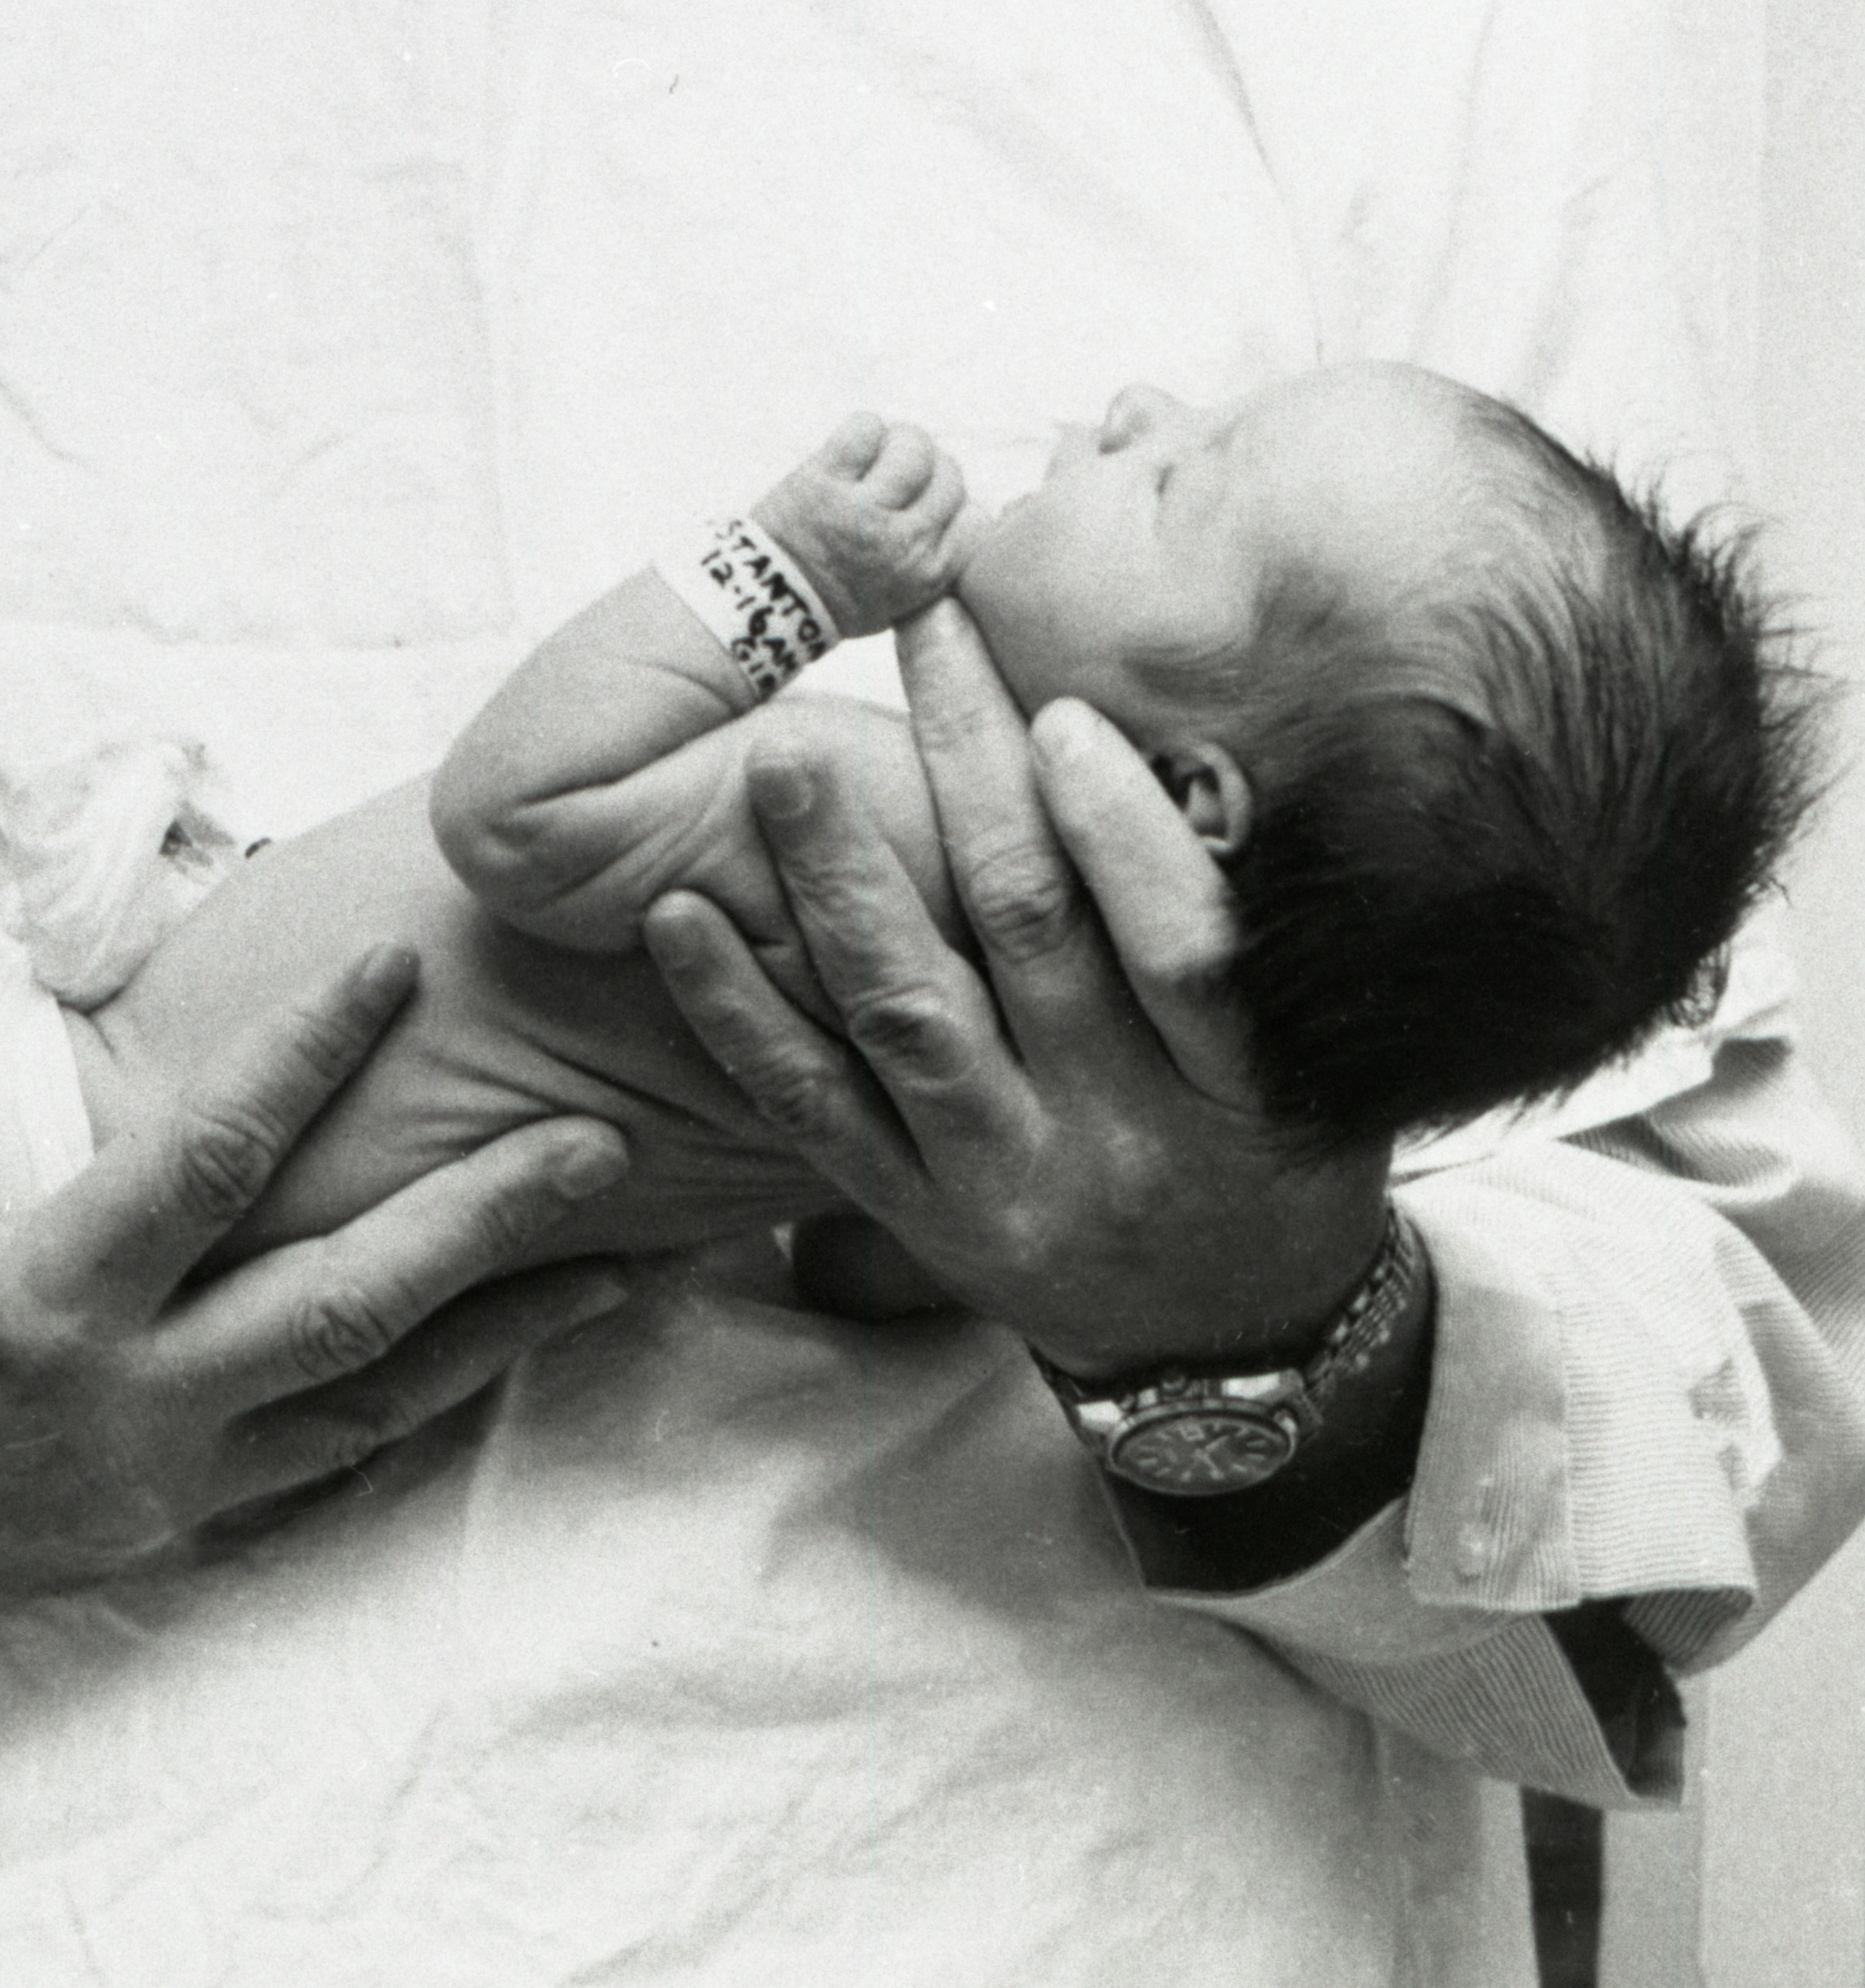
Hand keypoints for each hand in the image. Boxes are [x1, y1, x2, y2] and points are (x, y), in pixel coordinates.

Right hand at [0, 902, 632, 1644]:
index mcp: (34, 1295)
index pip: (214, 1160)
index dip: (314, 1054)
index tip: (402, 961)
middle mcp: (119, 1404)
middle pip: (348, 1305)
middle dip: (487, 1224)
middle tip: (604, 1140)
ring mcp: (150, 1485)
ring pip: (369, 1404)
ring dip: (500, 1328)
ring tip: (623, 1257)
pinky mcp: (156, 1534)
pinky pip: (324, 1462)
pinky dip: (422, 1400)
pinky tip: (503, 1346)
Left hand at [643, 604, 1390, 1376]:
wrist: (1231, 1351)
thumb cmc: (1272, 1158)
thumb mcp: (1308, 1060)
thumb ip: (1238, 931)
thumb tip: (1164, 739)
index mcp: (1240, 1089)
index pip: (1182, 940)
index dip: (1118, 825)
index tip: (1058, 706)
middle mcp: (1121, 1136)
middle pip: (1032, 932)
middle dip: (970, 769)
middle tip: (916, 635)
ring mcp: (1004, 1184)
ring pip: (907, 1016)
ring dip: (836, 878)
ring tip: (778, 756)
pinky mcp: (915, 1221)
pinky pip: (815, 1110)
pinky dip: (742, 1014)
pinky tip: (680, 920)